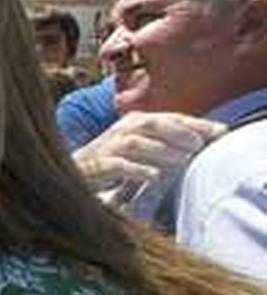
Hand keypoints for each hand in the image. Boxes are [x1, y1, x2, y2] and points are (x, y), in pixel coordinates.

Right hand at [72, 112, 223, 193]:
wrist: (73, 174)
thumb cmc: (112, 161)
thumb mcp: (139, 146)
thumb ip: (164, 142)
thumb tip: (199, 142)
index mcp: (135, 123)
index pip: (170, 118)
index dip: (196, 124)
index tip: (221, 131)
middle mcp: (122, 130)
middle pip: (153, 124)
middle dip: (179, 132)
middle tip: (200, 144)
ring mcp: (108, 147)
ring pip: (137, 142)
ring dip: (162, 151)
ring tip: (183, 160)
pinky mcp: (97, 166)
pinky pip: (119, 165)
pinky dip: (137, 169)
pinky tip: (154, 176)